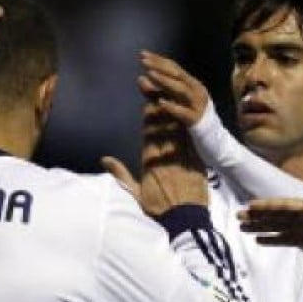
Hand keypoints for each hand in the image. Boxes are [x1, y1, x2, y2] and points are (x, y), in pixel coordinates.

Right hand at [102, 91, 207, 214]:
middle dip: (159, 99)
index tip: (147, 93)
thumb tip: (105, 159)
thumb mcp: (135, 194)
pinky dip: (188, 121)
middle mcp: (166, 154)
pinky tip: (188, 108)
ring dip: (174, 105)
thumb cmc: (159, 210)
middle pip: (163, 122)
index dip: (148, 109)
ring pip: (178, 125)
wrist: (186, 220)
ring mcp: (183, 156)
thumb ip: (121, 174)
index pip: (148, 129)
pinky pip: (192, 136)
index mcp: (150, 161)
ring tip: (172, 87)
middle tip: (157, 80)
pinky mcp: (197, 160)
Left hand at [138, 50, 210, 126]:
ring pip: (181, 90)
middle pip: (177, 74)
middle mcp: (196, 90)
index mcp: (190, 84)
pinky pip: (184, 112)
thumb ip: (155, 91)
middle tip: (144, 61)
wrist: (211, 138)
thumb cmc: (188, 116)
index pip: (174, 68)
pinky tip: (161, 102)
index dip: (158, 60)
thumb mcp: (170, 101)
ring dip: (165, 81)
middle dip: (160, 66)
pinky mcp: (196, 120)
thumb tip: (140, 77)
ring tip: (150, 74)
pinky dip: (173, 106)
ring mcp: (197, 104)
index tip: (142, 54)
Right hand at [238, 182, 302, 267]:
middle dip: (258, 215)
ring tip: (243, 227)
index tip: (251, 205)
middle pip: (278, 215)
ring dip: (261, 226)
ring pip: (278, 227)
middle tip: (239, 216)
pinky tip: (258, 240)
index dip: (269, 205)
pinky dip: (272, 239)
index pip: (286, 206)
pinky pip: (286, 240)